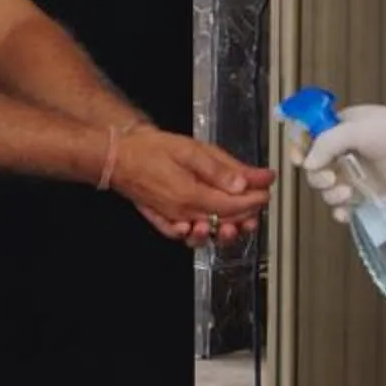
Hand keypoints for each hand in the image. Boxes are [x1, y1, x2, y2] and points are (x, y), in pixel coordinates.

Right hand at [107, 128, 270, 245]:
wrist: (119, 156)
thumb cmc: (152, 150)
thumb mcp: (190, 150)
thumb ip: (220, 169)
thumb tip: (246, 183)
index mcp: (192, 196)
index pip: (234, 204)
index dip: (255, 198)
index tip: (267, 188)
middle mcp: (184, 214)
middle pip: (224, 221)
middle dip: (247, 214)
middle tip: (260, 201)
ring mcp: (173, 220)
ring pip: (208, 232)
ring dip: (228, 229)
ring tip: (242, 221)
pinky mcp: (164, 221)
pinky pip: (185, 236)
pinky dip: (199, 235)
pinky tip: (208, 228)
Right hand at [295, 105, 385, 222]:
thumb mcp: (357, 128)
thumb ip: (328, 142)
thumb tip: (306, 164)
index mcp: (336, 132)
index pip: (306, 139)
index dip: (298, 149)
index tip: (299, 160)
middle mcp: (342, 155)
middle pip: (313, 171)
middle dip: (317, 177)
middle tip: (332, 178)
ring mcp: (354, 177)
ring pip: (327, 192)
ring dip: (331, 196)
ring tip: (349, 193)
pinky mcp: (368, 196)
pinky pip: (346, 209)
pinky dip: (342, 213)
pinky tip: (348, 212)